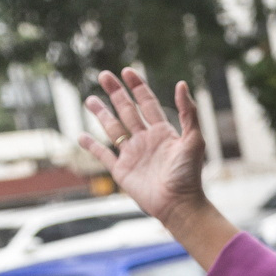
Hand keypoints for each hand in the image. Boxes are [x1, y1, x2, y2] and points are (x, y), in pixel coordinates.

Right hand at [80, 70, 209, 232]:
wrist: (178, 204)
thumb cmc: (189, 174)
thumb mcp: (194, 140)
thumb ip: (188, 112)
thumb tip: (182, 84)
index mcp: (163, 132)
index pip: (148, 103)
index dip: (138, 87)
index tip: (127, 71)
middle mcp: (146, 140)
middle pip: (127, 111)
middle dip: (116, 93)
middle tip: (104, 75)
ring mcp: (132, 155)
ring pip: (113, 129)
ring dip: (101, 114)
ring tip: (90, 99)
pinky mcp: (121, 171)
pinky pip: (103, 156)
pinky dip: (92, 146)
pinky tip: (81, 136)